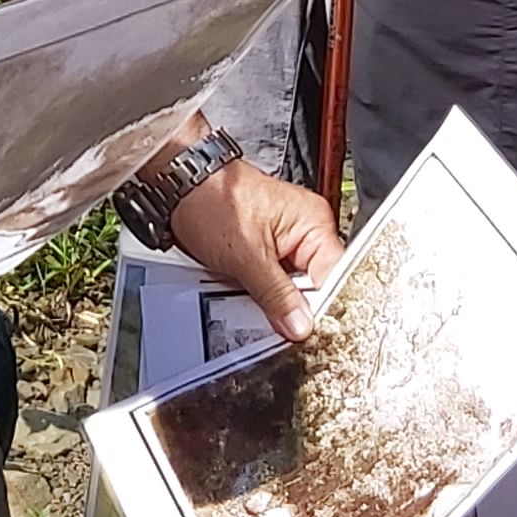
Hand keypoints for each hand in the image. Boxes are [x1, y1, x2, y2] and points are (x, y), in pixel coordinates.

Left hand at [171, 162, 347, 341]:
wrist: (180, 187)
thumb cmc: (211, 199)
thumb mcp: (245, 254)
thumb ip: (276, 294)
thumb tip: (301, 325)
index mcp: (313, 222)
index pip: (337, 275)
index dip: (325, 306)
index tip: (310, 329)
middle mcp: (305, 232)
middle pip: (317, 287)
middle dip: (298, 308)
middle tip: (281, 325)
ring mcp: (286, 245)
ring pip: (293, 291)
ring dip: (278, 304)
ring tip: (259, 305)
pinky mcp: (267, 255)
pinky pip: (275, 285)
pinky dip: (264, 296)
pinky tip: (250, 298)